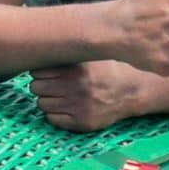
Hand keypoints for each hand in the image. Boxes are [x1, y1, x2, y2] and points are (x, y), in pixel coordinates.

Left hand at [29, 60, 151, 131]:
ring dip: (47, 100)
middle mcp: (76, 87)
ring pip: (41, 104)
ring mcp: (79, 106)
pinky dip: (55, 114)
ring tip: (59, 95)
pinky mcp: (82, 122)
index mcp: (76, 69)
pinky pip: (52, 119)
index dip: (39, 71)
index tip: (46, 72)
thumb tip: (37, 47)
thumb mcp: (88, 55)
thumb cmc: (107, 69)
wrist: (133, 90)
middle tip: (51, 84)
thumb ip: (66, 53)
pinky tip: (65, 107)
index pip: (37, 71)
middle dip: (41, 85)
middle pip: (36, 87)